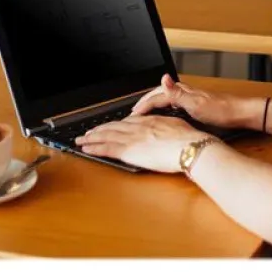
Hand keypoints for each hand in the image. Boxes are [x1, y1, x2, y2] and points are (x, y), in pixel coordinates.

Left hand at [75, 115, 211, 172]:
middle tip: (88, 132)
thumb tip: (164, 126)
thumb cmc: (189, 139)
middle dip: (99, 129)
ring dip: (92, 138)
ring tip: (82, 139)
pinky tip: (86, 149)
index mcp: (150, 121)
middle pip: (113, 127)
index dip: (115, 124)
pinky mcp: (129, 151)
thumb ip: (166, 124)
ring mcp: (132, 138)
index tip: (109, 127)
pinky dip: (95, 148)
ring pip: (106, 136)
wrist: (189, 146)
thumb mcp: (177, 125)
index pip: (127, 122)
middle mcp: (138, 127)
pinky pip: (107, 149)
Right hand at [130, 74, 257, 128]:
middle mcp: (185, 92)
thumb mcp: (196, 103)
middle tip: (133, 112)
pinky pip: (172, 104)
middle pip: (158, 94)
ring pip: (165, 98)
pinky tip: (165, 115)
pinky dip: (164, 109)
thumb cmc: (221, 110)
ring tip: (144, 112)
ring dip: (153, 104)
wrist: (239, 113)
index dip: (143, 106)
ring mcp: (189, 97)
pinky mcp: (194, 104)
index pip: (156, 97)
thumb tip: (164, 78)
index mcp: (182, 91)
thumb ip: (177, 92)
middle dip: (145, 102)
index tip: (132, 115)